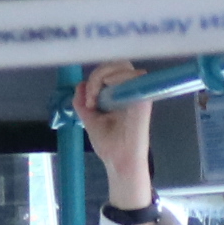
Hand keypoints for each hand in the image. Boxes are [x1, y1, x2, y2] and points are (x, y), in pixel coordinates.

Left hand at [75, 63, 156, 214]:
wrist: (118, 161)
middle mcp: (132, 90)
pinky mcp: (143, 99)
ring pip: (124, 66)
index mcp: (121, 94)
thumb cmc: (108, 144)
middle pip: (119, 63)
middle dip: (99, 74)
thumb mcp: (90, 119)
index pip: (113, 70)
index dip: (97, 77)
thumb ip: (83, 102)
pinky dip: (115, 81)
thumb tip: (79, 85)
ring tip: (94, 100)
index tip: (88, 99)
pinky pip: (134, 77)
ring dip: (103, 77)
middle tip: (90, 97)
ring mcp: (139, 93)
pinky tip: (102, 98)